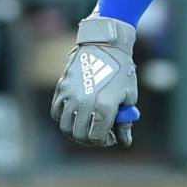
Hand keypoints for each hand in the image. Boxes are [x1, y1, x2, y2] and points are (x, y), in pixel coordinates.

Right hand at [51, 15, 138, 146]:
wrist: (106, 44)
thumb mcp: (129, 97)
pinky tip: (74, 116)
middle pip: (80, 135)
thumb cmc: (122, 71)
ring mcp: (70, 95)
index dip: (104, 141)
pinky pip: (56, 111)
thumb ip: (125, 121)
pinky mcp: (62, 88)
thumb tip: (124, 142)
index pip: (97, 137)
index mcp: (104, 107)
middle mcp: (84, 103)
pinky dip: (63, 118)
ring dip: (75, 132)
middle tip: (97, 137)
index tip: (111, 138)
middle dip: (90, 140)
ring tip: (84, 129)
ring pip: (65, 126)